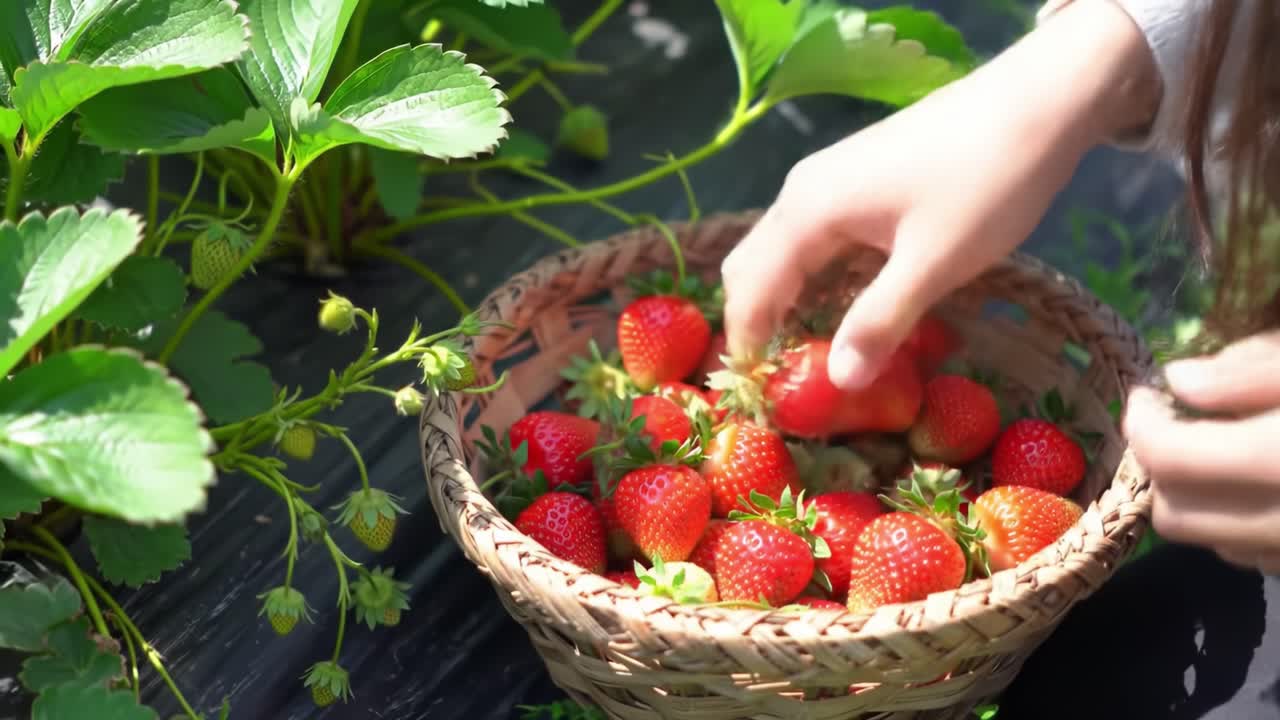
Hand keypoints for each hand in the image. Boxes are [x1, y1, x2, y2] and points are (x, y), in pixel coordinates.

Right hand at [719, 0, 1157, 388]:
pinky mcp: (857, 182)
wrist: (1040, 102)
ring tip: (821, 357)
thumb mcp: (935, 264)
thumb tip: (837, 382)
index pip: (749, 292)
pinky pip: (815, 241)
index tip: (766, 401)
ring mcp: (828, 181)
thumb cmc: (987, 181)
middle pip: (753, 270)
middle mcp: (802, 193)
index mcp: (808, 211)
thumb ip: (879, 323)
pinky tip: (852, 310)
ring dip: (790, 305)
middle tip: (791, 384)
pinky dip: (818, 282)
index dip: (748, 348)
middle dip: (761, 327)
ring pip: (784, 255)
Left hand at [1124, 331, 1279, 573]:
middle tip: (1184, 426)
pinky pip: (1258, 557)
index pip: (1169, 459)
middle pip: (1173, 513)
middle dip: (1164, 470)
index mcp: (1278, 461)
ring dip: (1202, 501)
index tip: (1148, 395)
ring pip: (1212, 542)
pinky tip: (1268, 485)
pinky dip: (1244, 524)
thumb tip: (1179, 381)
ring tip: (1231, 452)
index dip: (1143, 422)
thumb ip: (1248, 370)